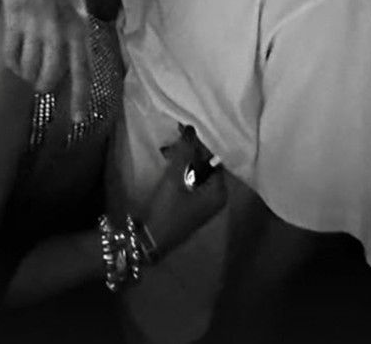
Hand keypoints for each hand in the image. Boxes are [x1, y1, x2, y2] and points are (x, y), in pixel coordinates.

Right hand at [3, 0, 91, 120]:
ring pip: (29, 67)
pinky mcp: (14, 19)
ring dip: (27, 74)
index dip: (79, 98)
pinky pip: (11, 54)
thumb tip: (71, 61)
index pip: (81, 71)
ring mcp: (34, 25)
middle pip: (50, 75)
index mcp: (79, 26)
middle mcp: (58, 30)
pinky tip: (14, 61)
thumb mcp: (78, 5)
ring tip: (27, 71)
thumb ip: (76, 32)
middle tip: (41, 86)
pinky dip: (12, 63)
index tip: (77, 120)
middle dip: (44, 86)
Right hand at [144, 124, 226, 255]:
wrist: (151, 240)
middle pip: (205, 165)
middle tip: (171, 143)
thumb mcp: (174, 178)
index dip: (197, 143)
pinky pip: (192, 182)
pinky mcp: (194, 206)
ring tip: (167, 153)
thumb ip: (183, 152)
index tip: (181, 130)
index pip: (212, 158)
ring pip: (197, 172)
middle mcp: (217, 197)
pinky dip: (182, 172)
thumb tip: (190, 128)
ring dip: (183, 161)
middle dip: (189, 152)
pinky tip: (169, 166)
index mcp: (219, 191)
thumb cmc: (168, 209)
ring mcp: (206, 203)